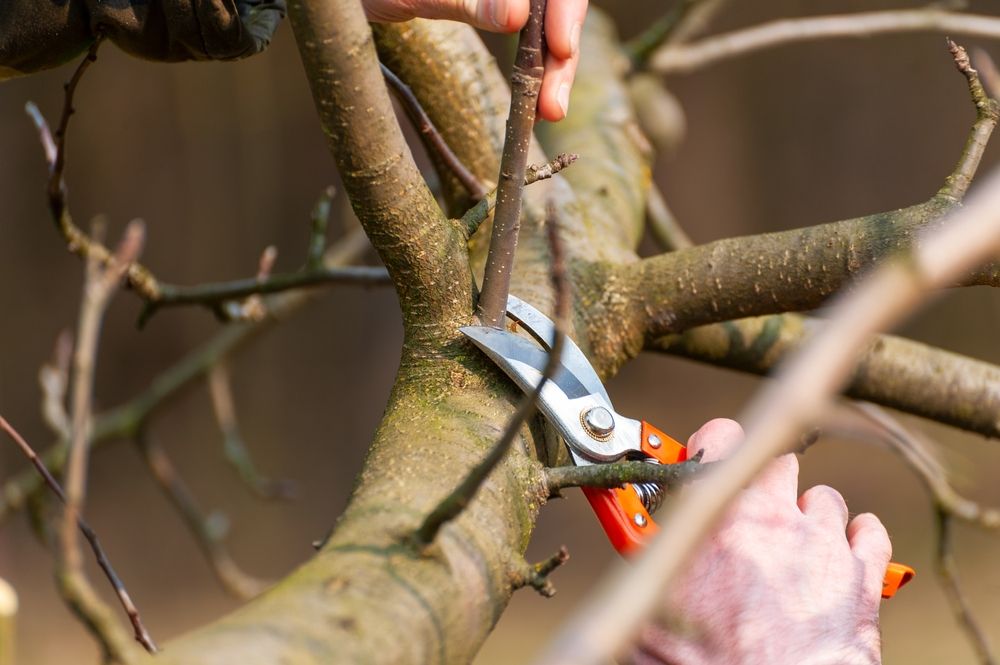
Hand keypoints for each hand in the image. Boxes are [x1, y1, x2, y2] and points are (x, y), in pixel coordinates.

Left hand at [363, 0, 586, 120]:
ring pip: (543, 22)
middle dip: (559, 52)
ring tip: (548, 109)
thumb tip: (516, 17)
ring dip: (550, 66)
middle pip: (554, 2)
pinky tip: (533, 95)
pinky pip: (526, 32)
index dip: (565, 10)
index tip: (560, 49)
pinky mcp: (489, 4)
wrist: (332, 6)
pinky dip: (532, 65)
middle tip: (553, 105)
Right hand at [627, 419, 891, 664]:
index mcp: (717, 515)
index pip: (720, 438)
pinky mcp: (862, 578)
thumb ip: (652, 555)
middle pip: (777, 462)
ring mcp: (823, 544)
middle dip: (763, 482)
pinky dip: (857, 539)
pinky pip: (869, 532)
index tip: (707, 456)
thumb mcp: (652, 602)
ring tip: (791, 549)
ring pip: (823, 498)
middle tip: (748, 514)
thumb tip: (639, 542)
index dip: (713, 444)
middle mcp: (774, 518)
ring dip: (808, 516)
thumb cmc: (702, 661)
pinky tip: (838, 557)